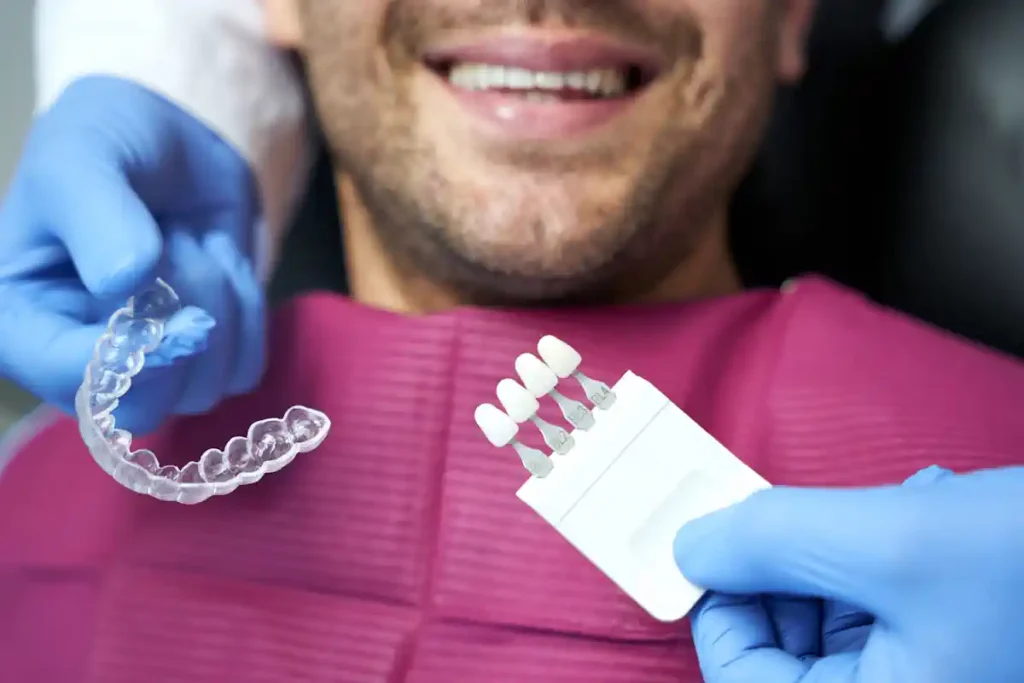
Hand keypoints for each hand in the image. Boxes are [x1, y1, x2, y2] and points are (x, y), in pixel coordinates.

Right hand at [0, 76, 264, 433]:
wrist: (175, 142)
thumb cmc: (106, 145)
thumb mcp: (81, 158)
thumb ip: (95, 216)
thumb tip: (126, 282)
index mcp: (21, 325)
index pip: (71, 381)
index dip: (128, 350)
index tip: (155, 285)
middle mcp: (81, 363)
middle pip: (146, 406)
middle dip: (178, 319)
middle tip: (172, 240)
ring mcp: (149, 370)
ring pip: (204, 386)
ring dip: (216, 299)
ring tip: (188, 239)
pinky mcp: (206, 359)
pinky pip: (246, 369)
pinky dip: (248, 310)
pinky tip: (219, 262)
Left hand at [673, 465, 1023, 682]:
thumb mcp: (900, 541)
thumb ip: (776, 542)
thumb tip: (695, 547)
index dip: (719, 610)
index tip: (715, 544)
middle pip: (790, 645)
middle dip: (795, 566)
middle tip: (809, 513)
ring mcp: (934, 672)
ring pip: (837, 613)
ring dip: (852, 547)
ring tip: (908, 511)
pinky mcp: (956, 643)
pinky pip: (888, 600)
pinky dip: (895, 548)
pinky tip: (939, 514)